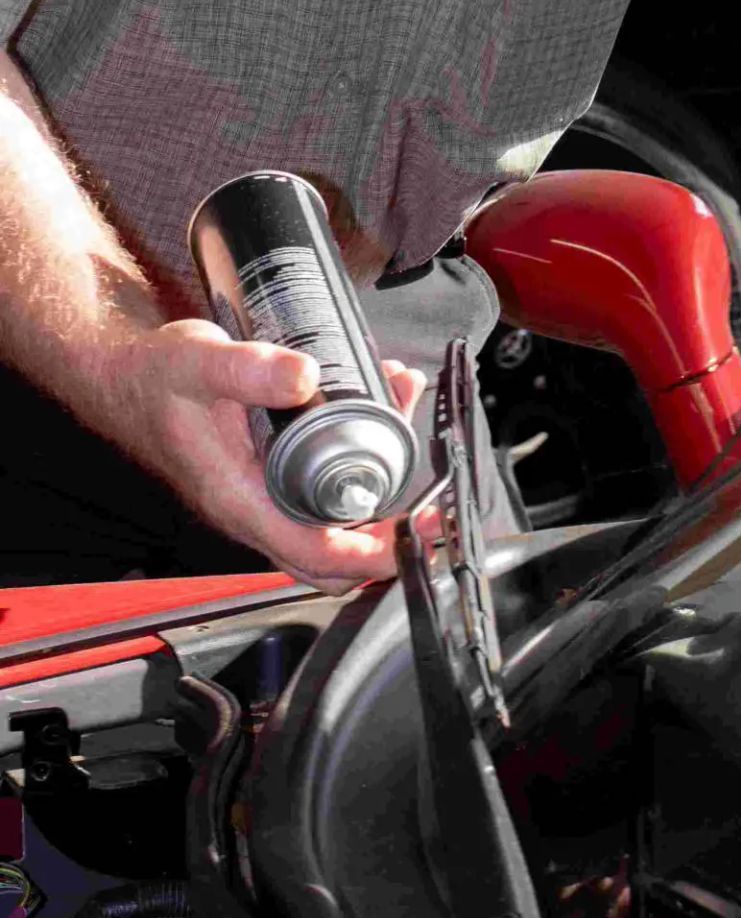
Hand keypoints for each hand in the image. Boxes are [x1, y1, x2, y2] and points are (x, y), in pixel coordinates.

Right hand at [101, 320, 427, 586]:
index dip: (371, 555)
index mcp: (238, 500)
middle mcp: (253, 509)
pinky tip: (376, 405)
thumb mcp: (200, 361)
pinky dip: (358, 458)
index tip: (417, 537)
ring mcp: (262, 496)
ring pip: (330, 520)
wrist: (128, 375)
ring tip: (403, 413)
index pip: (313, 553)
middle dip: (388, 537)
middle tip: (434, 503)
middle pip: (329, 557)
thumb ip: (249, 368)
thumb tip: (305, 377)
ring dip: (378, 483)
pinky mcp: (268, 476)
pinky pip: (321, 489)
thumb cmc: (157, 376)